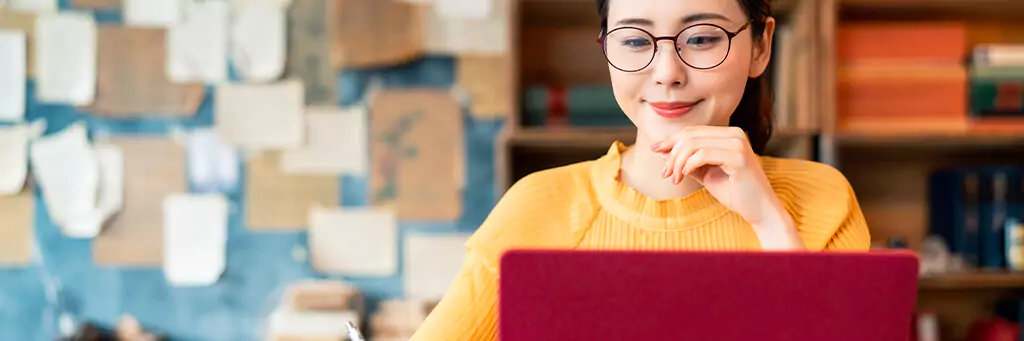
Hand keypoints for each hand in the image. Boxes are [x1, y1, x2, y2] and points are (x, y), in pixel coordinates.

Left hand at [650, 126, 795, 238]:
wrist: (760, 210)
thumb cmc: (734, 192)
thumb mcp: (705, 173)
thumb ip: (687, 161)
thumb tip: (661, 150)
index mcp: (728, 134)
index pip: (692, 131)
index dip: (671, 140)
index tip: (655, 151)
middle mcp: (735, 134)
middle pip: (689, 135)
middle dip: (672, 154)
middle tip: (665, 173)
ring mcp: (738, 144)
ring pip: (693, 144)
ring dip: (677, 162)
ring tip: (674, 179)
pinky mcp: (739, 157)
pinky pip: (703, 154)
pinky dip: (688, 165)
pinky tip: (684, 176)